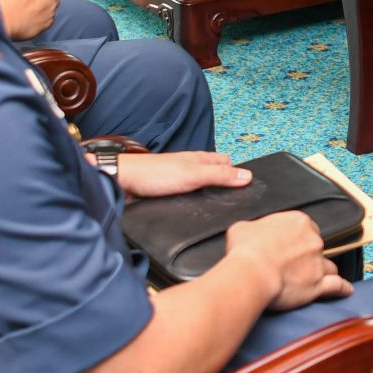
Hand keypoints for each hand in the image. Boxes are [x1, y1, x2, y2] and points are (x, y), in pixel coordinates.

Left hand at [113, 150, 250, 197]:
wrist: (123, 183)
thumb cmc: (155, 174)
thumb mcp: (193, 175)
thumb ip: (219, 176)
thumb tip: (248, 176)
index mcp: (199, 160)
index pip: (226, 163)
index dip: (237, 173)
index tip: (249, 188)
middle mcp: (191, 168)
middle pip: (215, 175)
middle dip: (226, 185)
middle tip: (238, 201)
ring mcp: (179, 181)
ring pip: (202, 187)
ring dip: (210, 195)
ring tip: (220, 209)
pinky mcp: (169, 193)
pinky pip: (189, 197)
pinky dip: (195, 203)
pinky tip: (196, 212)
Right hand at [224, 211, 353, 310]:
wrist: (251, 273)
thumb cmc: (245, 250)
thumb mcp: (242, 228)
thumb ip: (253, 228)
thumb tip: (250, 233)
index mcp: (298, 222)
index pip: (305, 227)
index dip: (296, 238)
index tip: (288, 245)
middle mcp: (313, 240)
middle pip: (317, 246)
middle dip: (308, 254)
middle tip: (294, 263)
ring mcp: (318, 263)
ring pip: (329, 265)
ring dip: (323, 270)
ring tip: (316, 276)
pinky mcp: (318, 285)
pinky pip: (337, 286)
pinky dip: (342, 288)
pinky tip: (346, 290)